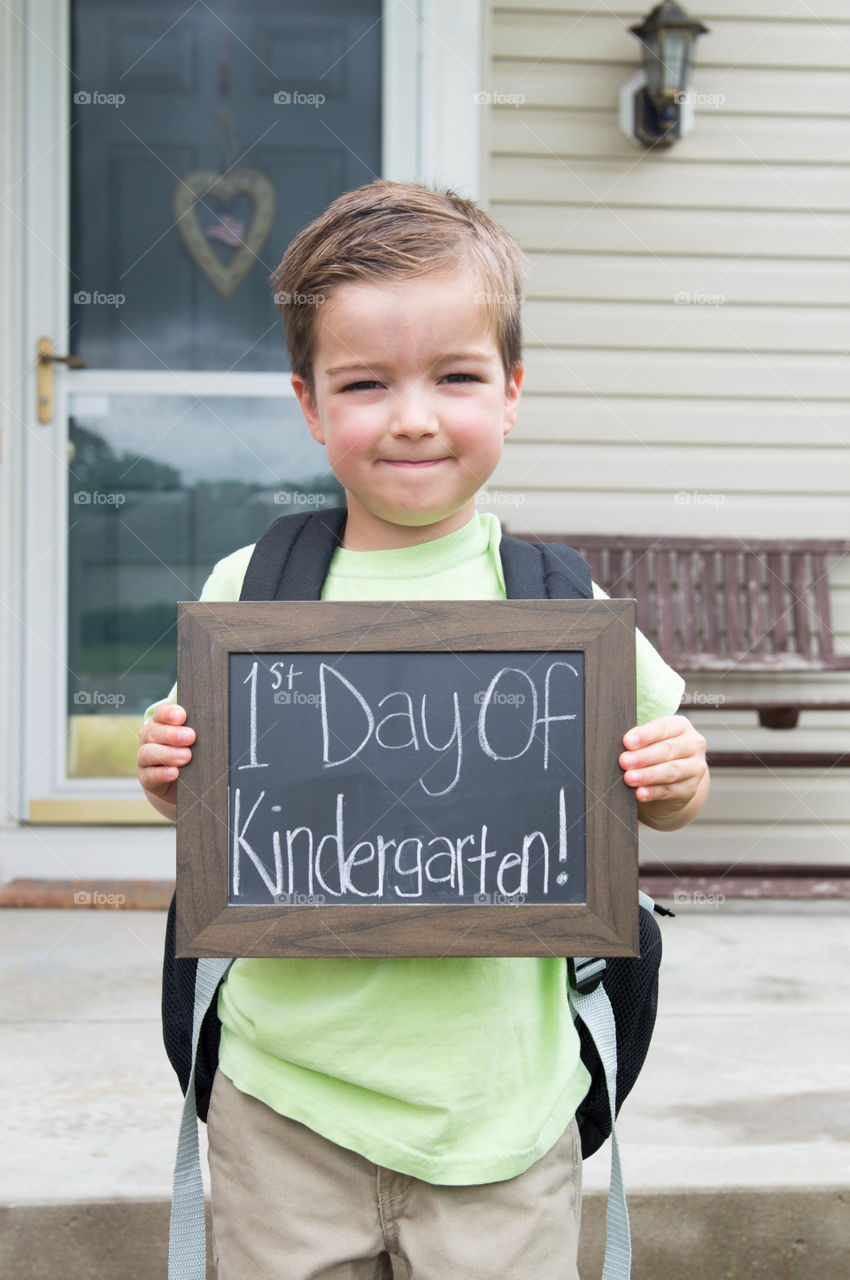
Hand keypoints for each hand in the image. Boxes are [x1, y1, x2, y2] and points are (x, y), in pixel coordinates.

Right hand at [137, 701, 194, 820]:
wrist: (179, 785)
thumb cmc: (192, 754)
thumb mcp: (196, 741)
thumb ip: (202, 729)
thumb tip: (222, 722)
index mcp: (161, 723)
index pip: (161, 713)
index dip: (169, 713)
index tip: (182, 716)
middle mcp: (150, 738)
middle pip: (154, 732)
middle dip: (172, 734)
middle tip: (191, 737)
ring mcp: (145, 758)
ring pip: (148, 753)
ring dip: (168, 754)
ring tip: (186, 756)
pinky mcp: (146, 778)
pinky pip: (149, 775)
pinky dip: (161, 774)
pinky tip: (174, 773)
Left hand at [619, 714, 708, 830]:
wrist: (672, 781)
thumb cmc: (654, 753)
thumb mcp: (649, 742)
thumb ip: (639, 741)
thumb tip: (623, 746)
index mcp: (681, 726)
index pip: (663, 727)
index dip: (645, 735)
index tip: (627, 742)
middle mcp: (693, 745)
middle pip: (668, 749)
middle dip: (644, 756)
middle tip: (624, 761)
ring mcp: (695, 768)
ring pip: (671, 771)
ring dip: (648, 775)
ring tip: (629, 778)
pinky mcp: (690, 789)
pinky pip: (670, 791)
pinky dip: (653, 792)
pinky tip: (640, 793)